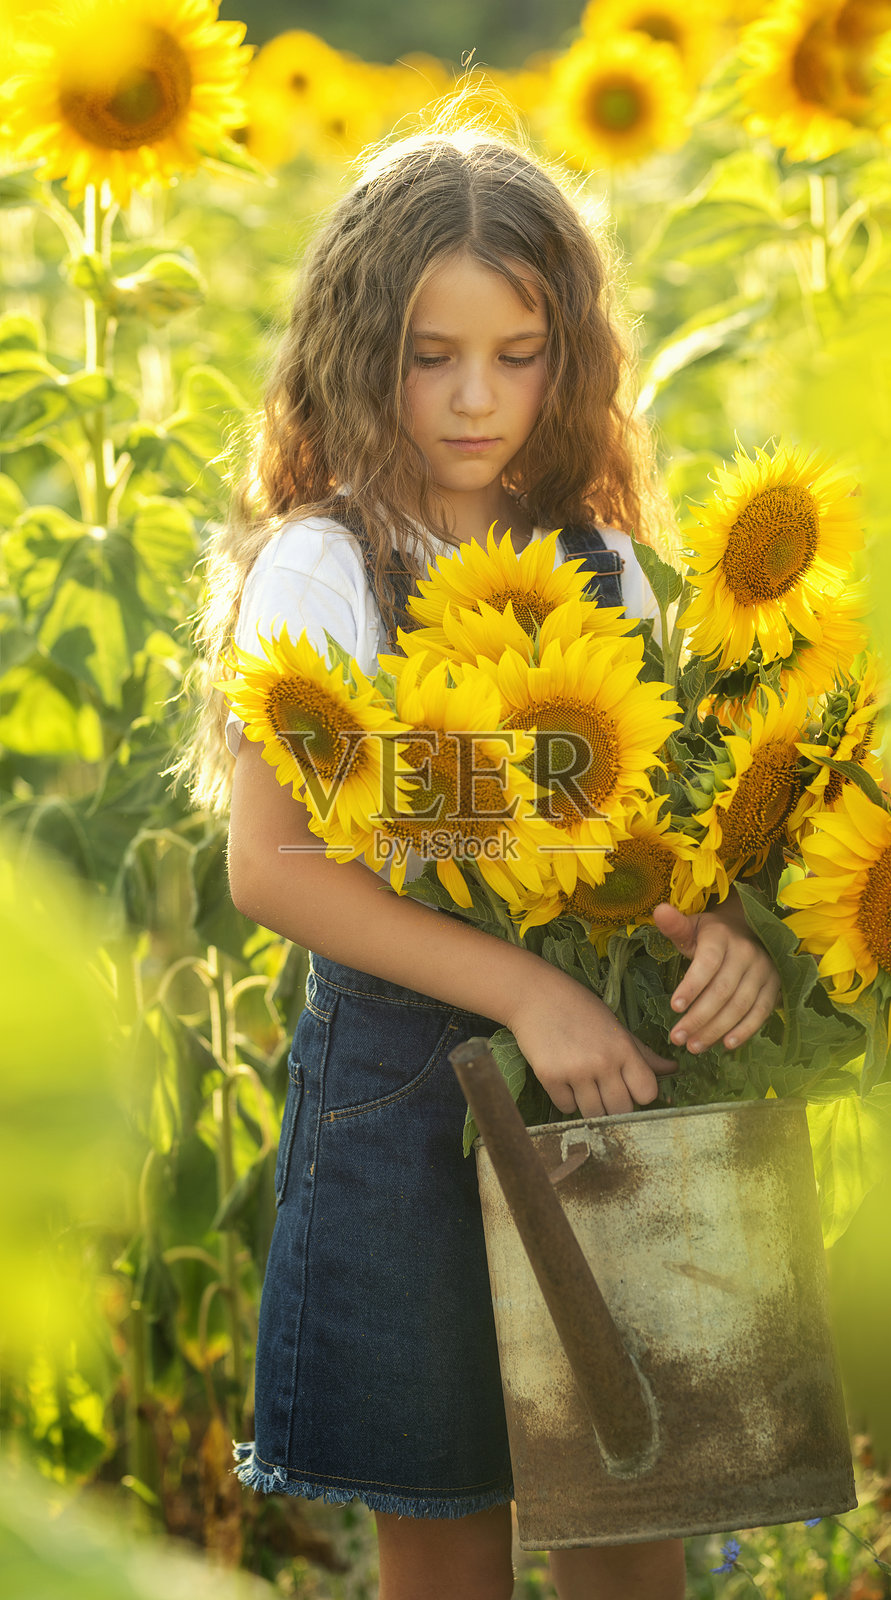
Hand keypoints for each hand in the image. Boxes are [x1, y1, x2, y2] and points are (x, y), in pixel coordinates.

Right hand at [508, 971, 676, 1119]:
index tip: (628, 1086)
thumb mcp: (615, 1026)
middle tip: (604, 1090)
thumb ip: (643, 1053)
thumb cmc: (580, 1008)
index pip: (647, 1093)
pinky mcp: (549, 1077)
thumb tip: (673, 1069)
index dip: (639, 1094)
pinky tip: (564, 1080)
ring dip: (591, 1105)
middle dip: (615, 1106)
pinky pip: (566, 1108)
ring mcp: (575, 1071)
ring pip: (594, 1114)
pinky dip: (566, 1099)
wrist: (535, 995)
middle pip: (621, 1110)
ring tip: (584, 1085)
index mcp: (623, 1048)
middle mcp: (602, 1061)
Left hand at [652, 897, 780, 1053]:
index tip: (674, 1007)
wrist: (748, 931)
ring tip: (694, 1046)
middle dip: (699, 1017)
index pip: (707, 964)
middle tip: (677, 1038)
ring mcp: (763, 971)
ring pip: (740, 1005)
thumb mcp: (692, 927)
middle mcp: (746, 953)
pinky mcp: (773, 987)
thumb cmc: (711, 935)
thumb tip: (659, 910)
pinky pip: (761, 1012)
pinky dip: (745, 1031)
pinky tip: (726, 1045)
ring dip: (717, 1029)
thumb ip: (675, 926)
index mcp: (722, 938)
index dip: (692, 986)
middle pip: (723, 991)